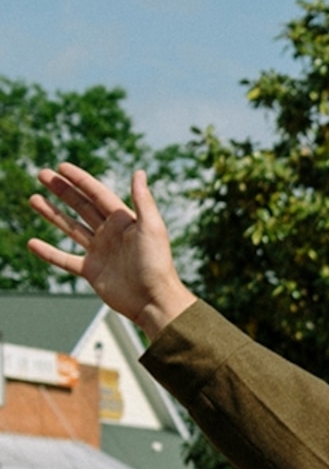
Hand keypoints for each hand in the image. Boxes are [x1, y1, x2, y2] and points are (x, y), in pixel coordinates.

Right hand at [24, 165, 195, 335]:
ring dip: (53, 214)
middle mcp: (111, 234)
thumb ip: (143, 200)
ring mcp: (100, 252)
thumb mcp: (152, 228)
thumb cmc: (157, 264)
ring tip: (33, 199)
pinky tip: (32, 243)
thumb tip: (139, 172)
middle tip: (42, 174)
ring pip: (71, 228)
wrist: (154, 301)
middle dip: (63, 190)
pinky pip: (65, 259)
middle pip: (82, 206)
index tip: (61, 167)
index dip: (80, 180)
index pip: (98, 194)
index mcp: (124, 221)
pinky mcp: (92, 271)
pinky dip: (48, 253)